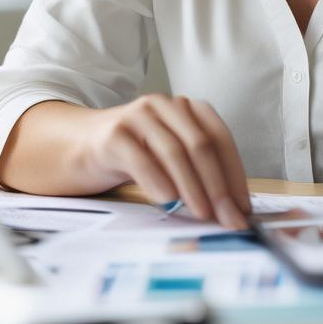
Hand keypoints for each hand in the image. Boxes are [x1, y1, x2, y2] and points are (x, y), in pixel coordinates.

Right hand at [85, 94, 251, 229]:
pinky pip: (141, 158)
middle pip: (201, 144)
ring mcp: (139, 115)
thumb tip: (231, 209)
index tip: (242, 207)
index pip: (220, 138)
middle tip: (228, 218)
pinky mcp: (114, 133)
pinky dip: (158, 181)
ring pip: (174, 151)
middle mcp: (165, 105)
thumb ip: (197, 172)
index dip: (235, 174)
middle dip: (219, 185)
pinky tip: (167, 201)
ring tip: (202, 214)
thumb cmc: (133, 156)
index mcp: (186, 108)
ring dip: (193, 187)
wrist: (80, 147)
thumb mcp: (169, 158)